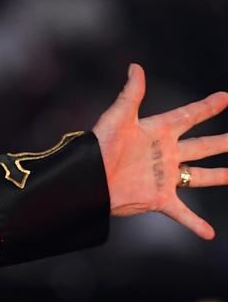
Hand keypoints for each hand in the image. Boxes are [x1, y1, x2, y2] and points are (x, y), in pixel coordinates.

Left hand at [93, 63, 227, 238]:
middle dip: (223, 143)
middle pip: (202, 147)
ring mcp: (164, 177)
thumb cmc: (99, 146)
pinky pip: (182, 213)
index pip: (189, 116)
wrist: (87, 180)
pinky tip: (209, 234)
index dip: (208, 107)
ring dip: (221, 176)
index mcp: (157, 131)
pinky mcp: (159, 198)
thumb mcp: (117, 118)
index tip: (226, 97)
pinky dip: (196, 224)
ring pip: (201, 176)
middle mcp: (165, 153)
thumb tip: (135, 66)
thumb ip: (131, 93)